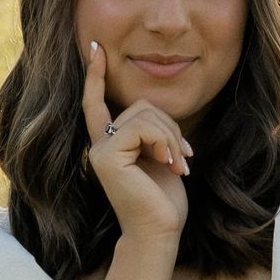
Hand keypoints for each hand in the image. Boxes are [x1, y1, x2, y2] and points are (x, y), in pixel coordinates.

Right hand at [82, 39, 191, 243]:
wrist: (158, 232)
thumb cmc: (163, 201)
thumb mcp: (160, 158)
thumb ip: (152, 132)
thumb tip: (154, 114)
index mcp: (109, 144)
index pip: (98, 102)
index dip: (96, 75)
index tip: (96, 47)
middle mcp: (98, 144)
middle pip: (141, 106)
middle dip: (170, 127)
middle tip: (184, 159)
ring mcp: (99, 149)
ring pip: (145, 114)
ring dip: (172, 137)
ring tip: (180, 165)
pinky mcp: (106, 155)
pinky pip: (141, 127)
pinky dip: (164, 142)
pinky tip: (171, 164)